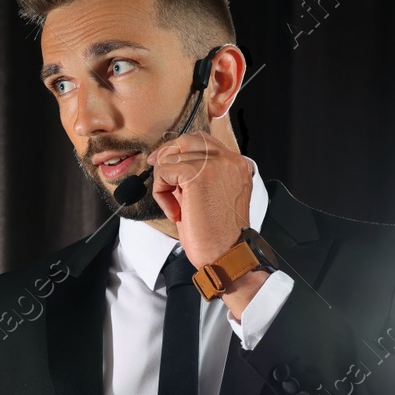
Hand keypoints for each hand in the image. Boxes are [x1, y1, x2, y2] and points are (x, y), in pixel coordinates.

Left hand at [144, 130, 254, 269]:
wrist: (227, 255)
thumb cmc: (218, 235)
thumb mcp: (210, 197)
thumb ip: (196, 176)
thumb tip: (168, 163)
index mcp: (237, 165)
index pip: (203, 142)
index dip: (179, 150)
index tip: (162, 163)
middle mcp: (230, 160)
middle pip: (187, 139)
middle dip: (166, 155)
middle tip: (157, 174)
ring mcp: (216, 164)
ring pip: (171, 157)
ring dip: (165, 183)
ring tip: (177, 208)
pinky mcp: (199, 174)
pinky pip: (164, 171)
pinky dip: (161, 193)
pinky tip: (176, 212)